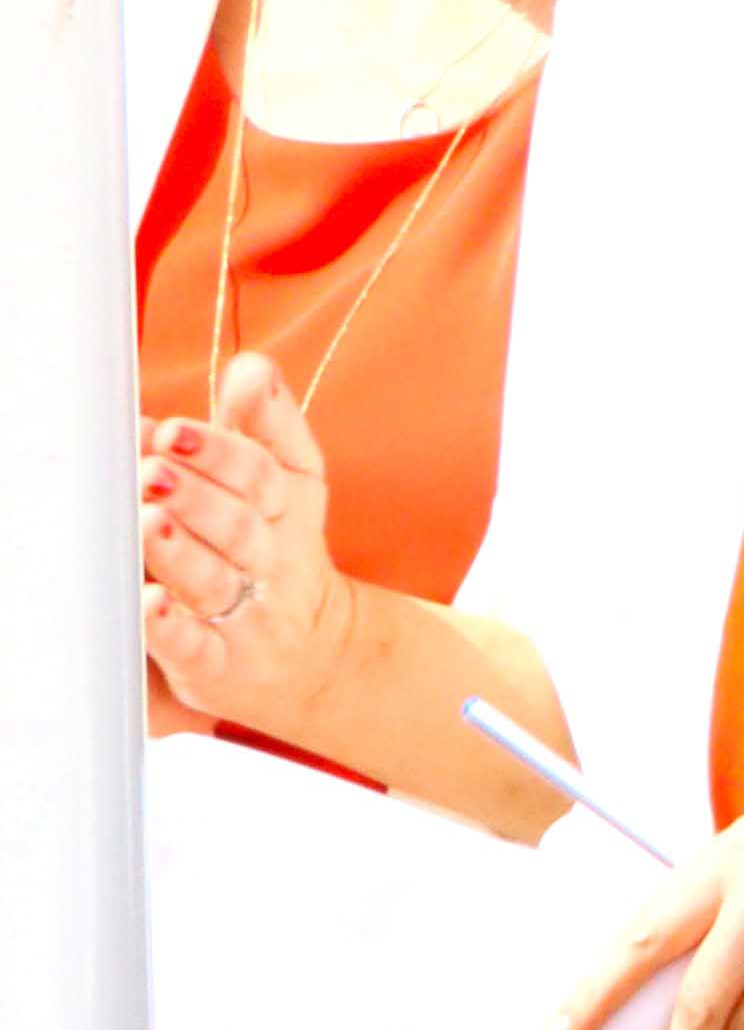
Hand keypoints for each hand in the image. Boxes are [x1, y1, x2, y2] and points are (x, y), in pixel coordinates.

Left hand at [138, 352, 356, 735]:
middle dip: (195, 495)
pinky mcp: (219, 665)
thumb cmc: (276, 552)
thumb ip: (264, 425)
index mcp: (289, 509)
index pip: (262, 473)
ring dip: (180, 552)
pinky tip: (149, 604)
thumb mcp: (287, 486)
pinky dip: (171, 628)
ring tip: (148, 522)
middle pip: (238, 525)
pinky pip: (196, 648)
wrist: (309, 653)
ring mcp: (248, 615)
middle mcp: (273, 560)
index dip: (219, 452)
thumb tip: (251, 365)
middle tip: (151, 470)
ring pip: (213, 581)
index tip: (171, 430)